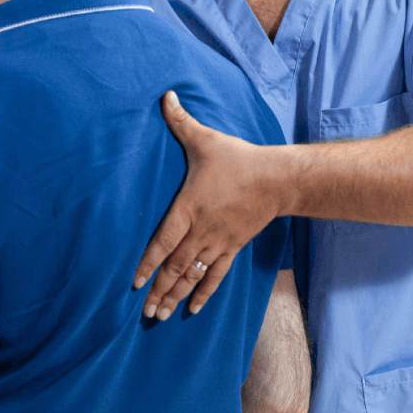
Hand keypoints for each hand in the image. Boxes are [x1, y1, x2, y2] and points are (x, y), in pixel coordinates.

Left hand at [133, 91, 279, 320]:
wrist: (277, 179)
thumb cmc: (237, 159)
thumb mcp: (205, 139)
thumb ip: (180, 121)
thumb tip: (165, 95)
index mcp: (189, 207)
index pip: (163, 241)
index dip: (148, 263)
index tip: (134, 283)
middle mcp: (201, 230)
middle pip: (176, 266)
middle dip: (159, 290)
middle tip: (144, 313)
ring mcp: (218, 241)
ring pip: (192, 275)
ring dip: (175, 296)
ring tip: (159, 316)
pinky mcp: (232, 246)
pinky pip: (215, 275)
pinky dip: (203, 293)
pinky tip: (191, 309)